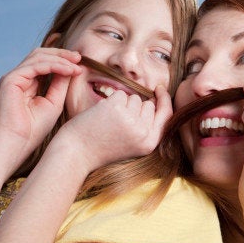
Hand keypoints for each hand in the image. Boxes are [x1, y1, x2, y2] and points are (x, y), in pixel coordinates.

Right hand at [0, 48, 81, 161]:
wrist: (18, 143)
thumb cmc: (34, 129)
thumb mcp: (54, 102)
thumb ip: (60, 84)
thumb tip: (72, 67)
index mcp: (26, 83)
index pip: (44, 63)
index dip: (62, 60)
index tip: (80, 63)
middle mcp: (18, 77)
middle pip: (40, 55)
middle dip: (61, 54)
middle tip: (79, 57)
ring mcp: (13, 77)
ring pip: (38, 57)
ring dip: (59, 59)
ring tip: (76, 65)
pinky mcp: (10, 80)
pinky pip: (35, 65)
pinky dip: (53, 65)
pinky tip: (67, 70)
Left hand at [53, 84, 172, 171]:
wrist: (76, 153)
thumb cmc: (103, 147)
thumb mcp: (132, 144)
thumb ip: (147, 126)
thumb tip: (156, 99)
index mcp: (150, 143)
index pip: (167, 115)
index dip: (164, 100)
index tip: (159, 89)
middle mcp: (143, 132)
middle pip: (149, 104)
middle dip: (135, 107)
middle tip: (116, 124)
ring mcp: (130, 119)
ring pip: (134, 98)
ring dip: (122, 104)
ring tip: (108, 122)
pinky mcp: (116, 108)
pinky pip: (121, 94)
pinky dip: (111, 101)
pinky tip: (102, 115)